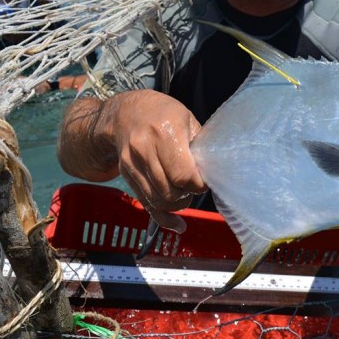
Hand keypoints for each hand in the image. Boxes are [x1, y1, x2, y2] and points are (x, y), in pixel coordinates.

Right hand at [58, 90, 205, 230]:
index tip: (204, 181)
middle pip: (170, 192)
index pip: (184, 175)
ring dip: (177, 204)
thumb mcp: (187, 120)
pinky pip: (146, 204)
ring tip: (184, 193)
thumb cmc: (164, 114)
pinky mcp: (126, 175)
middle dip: (187, 195)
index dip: (198, 185)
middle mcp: (145, 149)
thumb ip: (199, 147)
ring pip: (158, 201)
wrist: (125, 113)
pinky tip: (177, 225)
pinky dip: (163, 217)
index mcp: (165, 132)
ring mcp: (132, 164)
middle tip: (194, 187)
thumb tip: (213, 173)